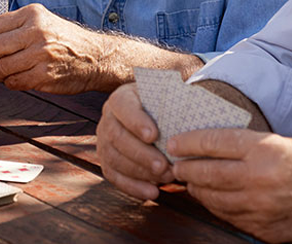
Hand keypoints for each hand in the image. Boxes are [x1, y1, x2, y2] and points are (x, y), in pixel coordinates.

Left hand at [0, 3, 114, 93]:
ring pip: (2, 68)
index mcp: (32, 14)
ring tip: (5, 74)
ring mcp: (41, 54)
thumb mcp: (42, 22)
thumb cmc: (64, 40)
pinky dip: (11, 83)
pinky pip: (14, 82)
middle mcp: (37, 31)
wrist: (96, 57)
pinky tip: (18, 79)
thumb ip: (14, 27)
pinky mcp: (45, 75)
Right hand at [97, 83, 173, 199]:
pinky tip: (152, 192)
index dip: (136, 122)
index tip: (154, 135)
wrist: (154, 118)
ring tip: (165, 178)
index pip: (123, 106)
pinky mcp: (106, 161)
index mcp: (121, 98)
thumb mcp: (165, 99)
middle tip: (164, 166)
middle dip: (141, 154)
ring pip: (114, 158)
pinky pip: (114, 176)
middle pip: (117, 137)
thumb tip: (187, 113)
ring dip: (140, 172)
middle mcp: (108, 118)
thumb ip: (171, 104)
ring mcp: (104, 141)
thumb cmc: (163, 109)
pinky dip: (133, 187)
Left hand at [168, 129, 291, 242]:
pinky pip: (226, 216)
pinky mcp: (261, 228)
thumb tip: (209, 143)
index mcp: (264, 151)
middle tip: (175, 163)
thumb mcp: (281, 142)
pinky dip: (214, 205)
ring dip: (196, 188)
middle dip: (185, 167)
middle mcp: (258, 179)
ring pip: (212, 197)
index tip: (175, 142)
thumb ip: (245, 144)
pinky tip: (210, 197)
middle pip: (206, 172)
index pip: (214, 142)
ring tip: (189, 180)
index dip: (189, 142)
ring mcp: (258, 207)